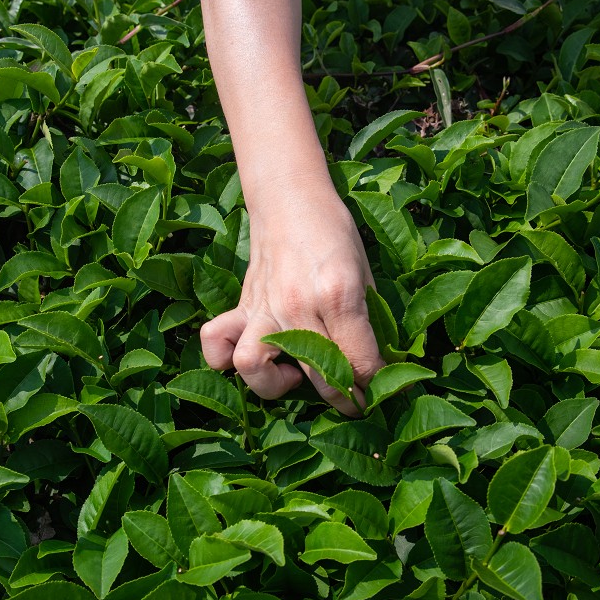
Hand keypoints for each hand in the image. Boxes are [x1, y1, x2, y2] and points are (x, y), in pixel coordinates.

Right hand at [200, 176, 384, 415]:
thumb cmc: (335, 234)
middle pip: (320, 376)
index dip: (377, 384)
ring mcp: (263, 308)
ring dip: (276, 386)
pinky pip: (216, 343)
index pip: (361, 361)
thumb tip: (379, 367)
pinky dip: (224, 360)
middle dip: (345, 399)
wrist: (290, 199)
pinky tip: (257, 360)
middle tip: (356, 401)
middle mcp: (297, 306)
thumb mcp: (365, 274)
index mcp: (338, 294)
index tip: (383, 389)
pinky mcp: (241, 307)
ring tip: (295, 377)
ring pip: (254, 368)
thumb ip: (370, 322)